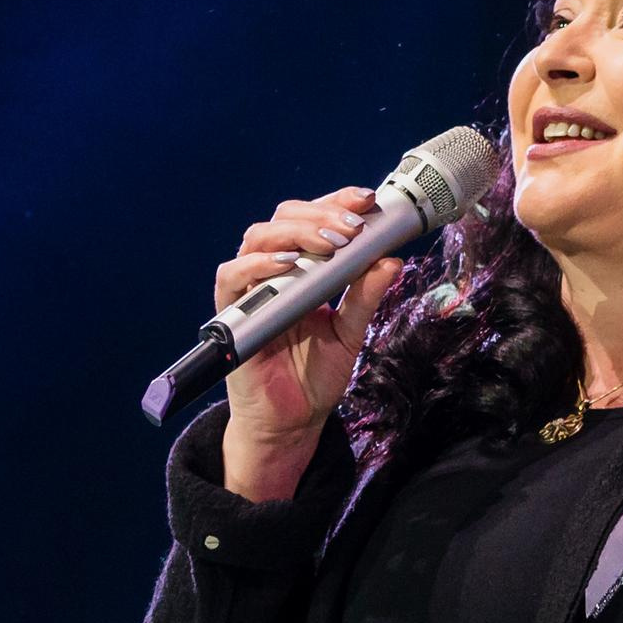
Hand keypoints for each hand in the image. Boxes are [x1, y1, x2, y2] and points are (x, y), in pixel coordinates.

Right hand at [214, 185, 407, 452]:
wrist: (291, 421)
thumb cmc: (315, 376)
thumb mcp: (351, 333)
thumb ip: (365, 297)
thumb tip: (391, 259)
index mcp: (304, 267)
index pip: (313, 218)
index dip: (336, 202)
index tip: (366, 202)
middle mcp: (274, 270)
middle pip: (285, 217)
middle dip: (321, 214)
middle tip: (352, 228)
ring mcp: (251, 288)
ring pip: (258, 236)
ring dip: (296, 233)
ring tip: (329, 244)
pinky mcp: (231, 312)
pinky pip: (232, 275)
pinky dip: (256, 264)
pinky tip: (287, 265)